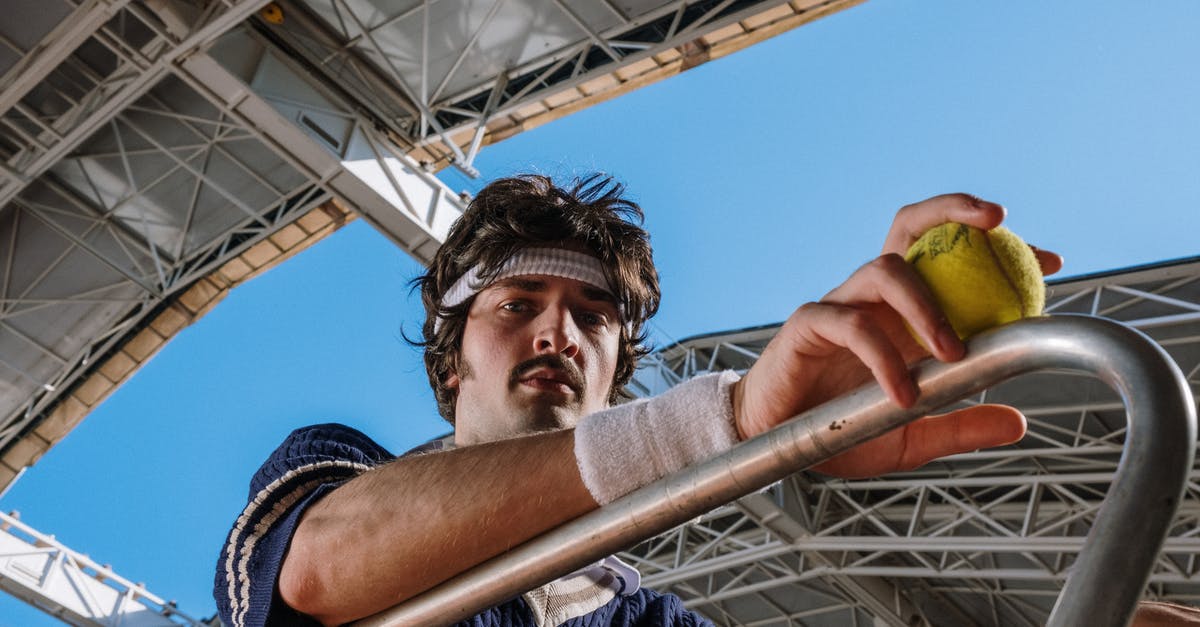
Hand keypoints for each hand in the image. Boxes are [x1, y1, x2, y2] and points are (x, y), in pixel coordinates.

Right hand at [731, 194, 1061, 476]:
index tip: (1049, 260)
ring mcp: (839, 304)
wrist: (775, 442)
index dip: (997, 248)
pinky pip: (850, 326)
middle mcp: (872, 295)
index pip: (949, 255)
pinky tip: (902, 394)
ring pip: (885, 270)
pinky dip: (882, 358)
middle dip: (955, 211)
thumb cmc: (840, 428)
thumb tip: (1017, 422)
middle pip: (911, 227)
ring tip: (952, 351)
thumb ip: (959, 424)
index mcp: (901, 309)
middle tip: (1000, 223)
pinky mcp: (808, 325)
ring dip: (927, 305)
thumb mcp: (912, 434)